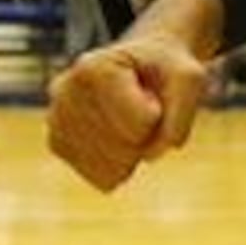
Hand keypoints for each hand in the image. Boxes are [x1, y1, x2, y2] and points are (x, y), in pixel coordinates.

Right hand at [48, 30, 211, 191]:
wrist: (138, 68)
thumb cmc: (164, 71)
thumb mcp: (190, 78)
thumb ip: (181, 114)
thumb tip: (151, 157)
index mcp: (94, 65)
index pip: (144, 122)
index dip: (160, 115)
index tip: (150, 93)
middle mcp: (64, 90)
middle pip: (127, 147)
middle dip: (147, 136)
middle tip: (141, 108)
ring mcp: (55, 118)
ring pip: (113, 169)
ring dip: (134, 153)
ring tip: (127, 122)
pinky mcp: (58, 144)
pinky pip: (102, 179)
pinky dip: (121, 168)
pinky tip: (117, 141)